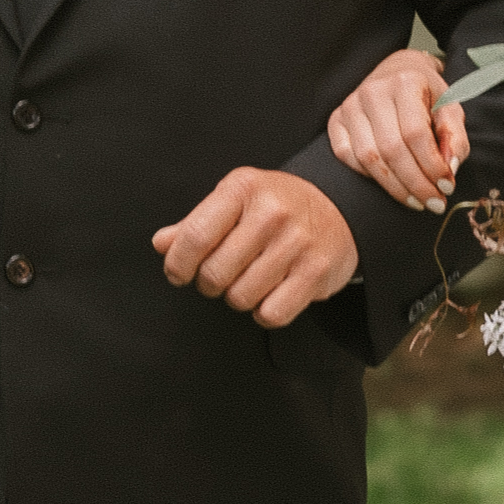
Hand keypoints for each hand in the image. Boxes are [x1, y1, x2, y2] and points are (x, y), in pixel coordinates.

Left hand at [153, 168, 361, 326]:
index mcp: (243, 189)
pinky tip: (270, 292)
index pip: (194, 236)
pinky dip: (265, 311)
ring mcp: (296, 243)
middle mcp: (271, 213)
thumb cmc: (279, 205)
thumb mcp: (236, 200)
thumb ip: (196, 223)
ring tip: (251, 279)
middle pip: (214, 274)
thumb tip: (162, 244)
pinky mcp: (316, 272)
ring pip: (240, 297)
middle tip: (222, 274)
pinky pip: (271, 314)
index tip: (179, 273)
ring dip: (238, 297)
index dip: (178, 264)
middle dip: (210, 283)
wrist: (342, 206)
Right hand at [326, 51, 470, 210]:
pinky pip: (347, 156)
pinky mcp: (336, 119)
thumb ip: (455, 137)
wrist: (397, 72)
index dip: (431, 166)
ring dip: (395, 187)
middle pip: (392, 150)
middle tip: (434, 203)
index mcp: (405, 82)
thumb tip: (450, 169)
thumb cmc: (427, 95)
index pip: (416, 134)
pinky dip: (368, 176)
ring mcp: (350, 105)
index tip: (447, 188)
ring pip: (368, 157)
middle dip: (416, 183)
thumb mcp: (450, 108)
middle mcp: (373, 92)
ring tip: (417, 201)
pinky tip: (390, 183)